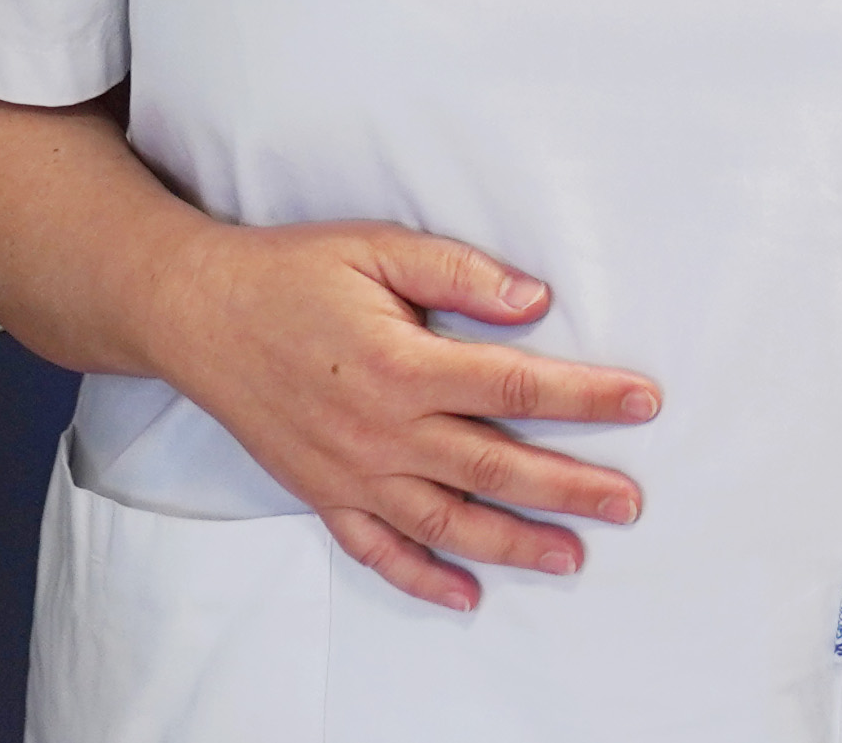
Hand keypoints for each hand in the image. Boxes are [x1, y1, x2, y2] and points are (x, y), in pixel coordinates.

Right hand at [149, 219, 661, 611]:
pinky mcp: (323, 493)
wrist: (199, 312)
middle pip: (497, 467)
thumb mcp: (377, 248)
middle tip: (629, 501)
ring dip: (516, 544)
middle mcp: (383, 430)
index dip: (586, 397)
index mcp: (404, 363)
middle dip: (572, 487)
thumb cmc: (292, 271)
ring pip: (449, 522)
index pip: (516, 388)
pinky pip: (379, 551)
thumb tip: (534, 301)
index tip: (642, 401)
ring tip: (573, 556)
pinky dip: (424, 579)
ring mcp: (352, 471)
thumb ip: (459, 274)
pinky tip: (468, 594)